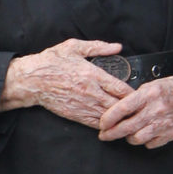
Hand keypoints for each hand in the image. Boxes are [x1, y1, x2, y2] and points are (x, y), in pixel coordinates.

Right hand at [0, 38, 131, 128]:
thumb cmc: (51, 62)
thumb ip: (98, 47)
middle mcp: (91, 92)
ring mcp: (83, 105)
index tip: (141, 95)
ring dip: (121, 120)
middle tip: (140, 111)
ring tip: (131, 121)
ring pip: (110, 117)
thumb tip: (117, 47)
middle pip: (119, 106)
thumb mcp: (74, 47)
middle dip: (131, 110)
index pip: (121, 89)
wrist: (31, 80)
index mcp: (93, 74)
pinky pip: (96, 124)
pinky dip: (107, 126)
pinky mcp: (76, 115)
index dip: (135, 94)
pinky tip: (113, 126)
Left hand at [98, 76, 172, 148]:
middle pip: (128, 126)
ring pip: (138, 138)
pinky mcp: (170, 134)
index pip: (123, 108)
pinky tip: (141, 134)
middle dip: (112, 133)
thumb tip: (115, 109)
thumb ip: (132, 97)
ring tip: (125, 133)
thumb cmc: (168, 89)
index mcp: (147, 95)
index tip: (101, 123)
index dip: (109, 118)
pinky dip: (143, 141)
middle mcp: (155, 110)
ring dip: (128, 137)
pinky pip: (150, 143)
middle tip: (104, 135)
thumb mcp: (148, 86)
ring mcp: (163, 124)